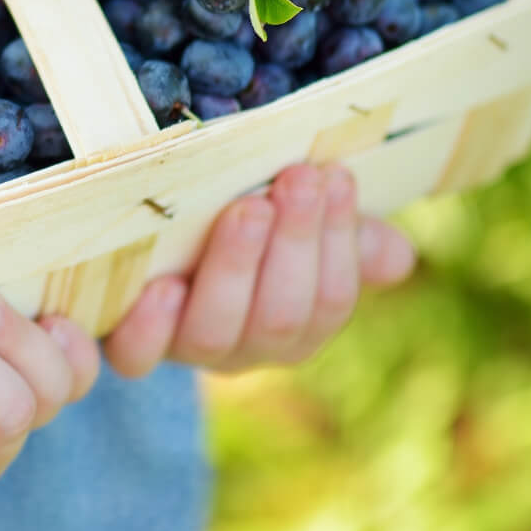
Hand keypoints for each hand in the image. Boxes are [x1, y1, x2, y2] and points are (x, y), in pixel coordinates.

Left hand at [103, 163, 415, 375]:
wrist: (154, 241)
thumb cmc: (243, 228)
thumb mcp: (297, 226)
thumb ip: (349, 239)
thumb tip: (398, 257)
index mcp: (297, 326)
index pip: (330, 298)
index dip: (338, 239)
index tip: (335, 176)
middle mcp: (246, 349)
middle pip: (280, 317)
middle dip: (294, 243)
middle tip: (296, 180)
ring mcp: (188, 350)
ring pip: (217, 331)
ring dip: (236, 266)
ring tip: (246, 209)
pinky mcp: (132, 345)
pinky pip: (138, 355)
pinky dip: (150, 326)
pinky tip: (163, 287)